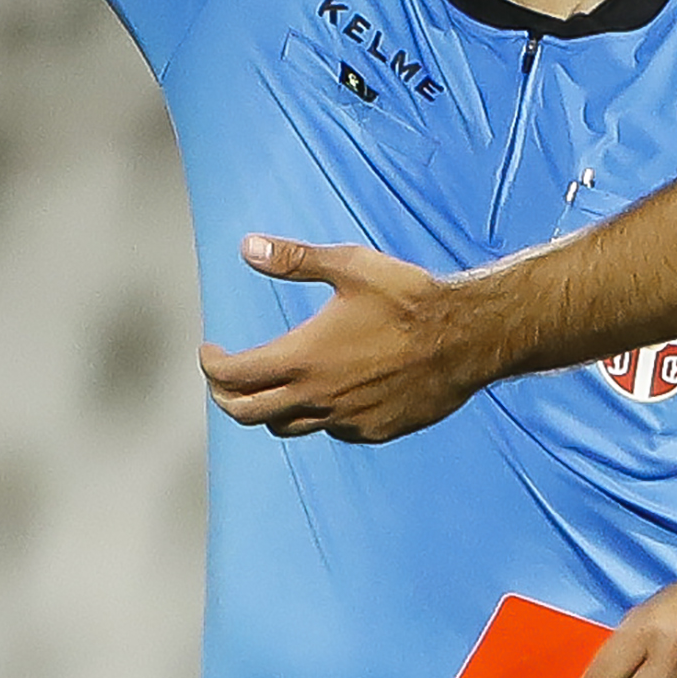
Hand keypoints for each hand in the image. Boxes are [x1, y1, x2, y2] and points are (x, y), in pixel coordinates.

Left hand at [201, 235, 481, 440]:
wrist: (466, 338)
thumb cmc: (408, 298)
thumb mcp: (350, 266)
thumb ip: (294, 259)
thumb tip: (247, 247)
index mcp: (303, 358)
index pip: (232, 376)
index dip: (211, 365)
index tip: (211, 350)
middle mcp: (318, 397)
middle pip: (247, 414)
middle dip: (225, 397)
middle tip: (224, 379)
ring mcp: (346, 419)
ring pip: (288, 427)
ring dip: (269, 409)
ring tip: (271, 387)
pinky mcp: (374, 430)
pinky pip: (331, 430)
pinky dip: (317, 415)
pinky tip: (328, 392)